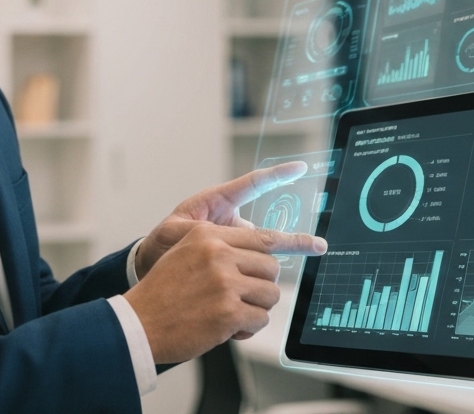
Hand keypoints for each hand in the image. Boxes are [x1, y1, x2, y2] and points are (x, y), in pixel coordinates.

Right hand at [122, 223, 323, 364]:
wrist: (139, 323)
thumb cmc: (163, 293)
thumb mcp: (185, 255)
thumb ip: (219, 249)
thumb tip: (260, 255)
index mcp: (208, 235)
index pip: (262, 238)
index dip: (293, 244)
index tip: (317, 246)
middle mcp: (218, 254)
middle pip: (271, 267)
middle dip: (262, 286)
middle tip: (242, 298)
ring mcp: (225, 282)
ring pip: (270, 294)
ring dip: (256, 309)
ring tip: (231, 314)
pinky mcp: (228, 311)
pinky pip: (260, 319)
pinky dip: (248, 328)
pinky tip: (226, 328)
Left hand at [133, 161, 319, 279]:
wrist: (155, 268)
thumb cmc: (162, 244)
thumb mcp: (174, 232)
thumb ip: (196, 232)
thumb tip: (218, 237)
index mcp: (218, 203)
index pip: (252, 185)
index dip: (276, 175)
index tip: (300, 166)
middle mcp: (233, 224)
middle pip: (266, 234)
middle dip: (289, 243)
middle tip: (318, 246)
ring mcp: (237, 246)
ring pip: (263, 259)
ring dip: (264, 274)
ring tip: (250, 287)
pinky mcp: (237, 268)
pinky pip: (254, 277)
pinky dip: (256, 290)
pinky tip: (249, 306)